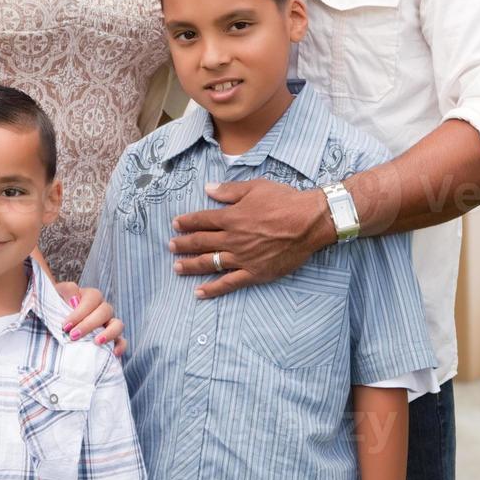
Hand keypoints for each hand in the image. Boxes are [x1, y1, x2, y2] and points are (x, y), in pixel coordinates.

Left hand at [54, 282, 127, 357]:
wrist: (58, 321)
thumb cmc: (58, 306)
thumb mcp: (58, 294)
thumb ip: (66, 291)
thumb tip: (75, 300)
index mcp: (91, 296)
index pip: (92, 299)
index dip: (79, 313)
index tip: (65, 326)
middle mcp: (103, 308)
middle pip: (105, 311)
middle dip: (89, 324)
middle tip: (73, 336)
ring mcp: (109, 323)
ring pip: (118, 325)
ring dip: (109, 333)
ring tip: (96, 342)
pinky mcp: (112, 339)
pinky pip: (122, 341)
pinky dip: (120, 346)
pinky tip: (114, 353)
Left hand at [168, 179, 335, 298]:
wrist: (309, 222)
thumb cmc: (284, 201)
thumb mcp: (255, 188)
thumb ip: (228, 191)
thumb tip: (207, 189)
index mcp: (231, 217)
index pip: (201, 220)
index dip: (186, 223)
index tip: (175, 225)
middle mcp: (232, 239)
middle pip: (201, 242)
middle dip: (183, 244)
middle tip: (170, 247)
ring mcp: (242, 258)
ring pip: (210, 263)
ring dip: (191, 265)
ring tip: (176, 267)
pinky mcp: (255, 273)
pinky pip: (229, 283)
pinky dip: (213, 289)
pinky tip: (199, 292)